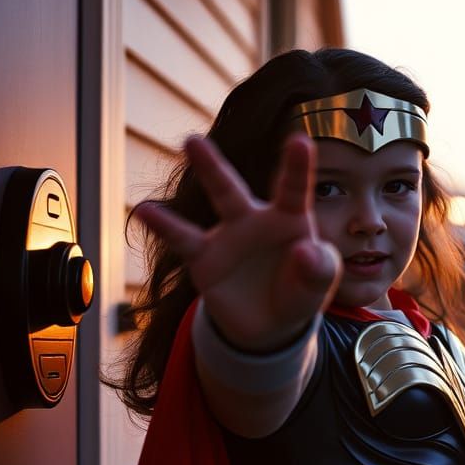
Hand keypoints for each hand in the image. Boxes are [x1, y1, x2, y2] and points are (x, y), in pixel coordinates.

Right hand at [134, 134, 340, 351]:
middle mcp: (255, 219)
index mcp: (290, 220)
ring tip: (188, 144)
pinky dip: (164, 225)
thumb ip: (320, 267)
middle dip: (215, 166)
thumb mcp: (318, 284)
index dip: (297, 167)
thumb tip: (305, 250)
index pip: (294, 190)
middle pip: (235, 188)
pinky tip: (143, 210)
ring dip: (205, 173)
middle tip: (194, 140)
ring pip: (215, 200)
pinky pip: (183, 240)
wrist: (271, 324)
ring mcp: (228, 235)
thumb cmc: (299, 292)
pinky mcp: (205, 258)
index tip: (300, 141)